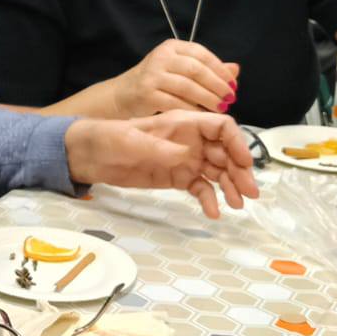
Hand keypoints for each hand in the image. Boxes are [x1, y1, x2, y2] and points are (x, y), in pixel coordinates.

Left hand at [65, 111, 259, 217]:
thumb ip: (159, 147)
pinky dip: (209, 199)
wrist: (88, 155)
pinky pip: (200, 188)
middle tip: (248, 193)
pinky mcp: (176, 178)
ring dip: (230, 187)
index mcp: (182, 123)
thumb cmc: (106, 137)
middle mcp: (189, 141)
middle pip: (225, 153)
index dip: (236, 143)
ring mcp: (184, 160)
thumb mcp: (130, 140)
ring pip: (217, 172)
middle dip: (239, 171)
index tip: (243, 163)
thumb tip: (187, 154)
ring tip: (238, 205)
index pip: (221, 127)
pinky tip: (213, 212)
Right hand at [114, 40, 239, 117]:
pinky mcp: (146, 94)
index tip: (233, 85)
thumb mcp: (181, 71)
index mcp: (172, 47)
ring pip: (188, 87)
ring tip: (220, 109)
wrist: (122, 96)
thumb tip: (235, 69)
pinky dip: (192, 111)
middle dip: (217, 86)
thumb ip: (208, 69)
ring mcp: (152, 75)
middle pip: (196, 70)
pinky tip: (201, 116)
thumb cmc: (156, 83)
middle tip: (230, 99)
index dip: (221, 70)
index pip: (202, 54)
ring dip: (207, 99)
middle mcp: (161, 57)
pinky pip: (176, 103)